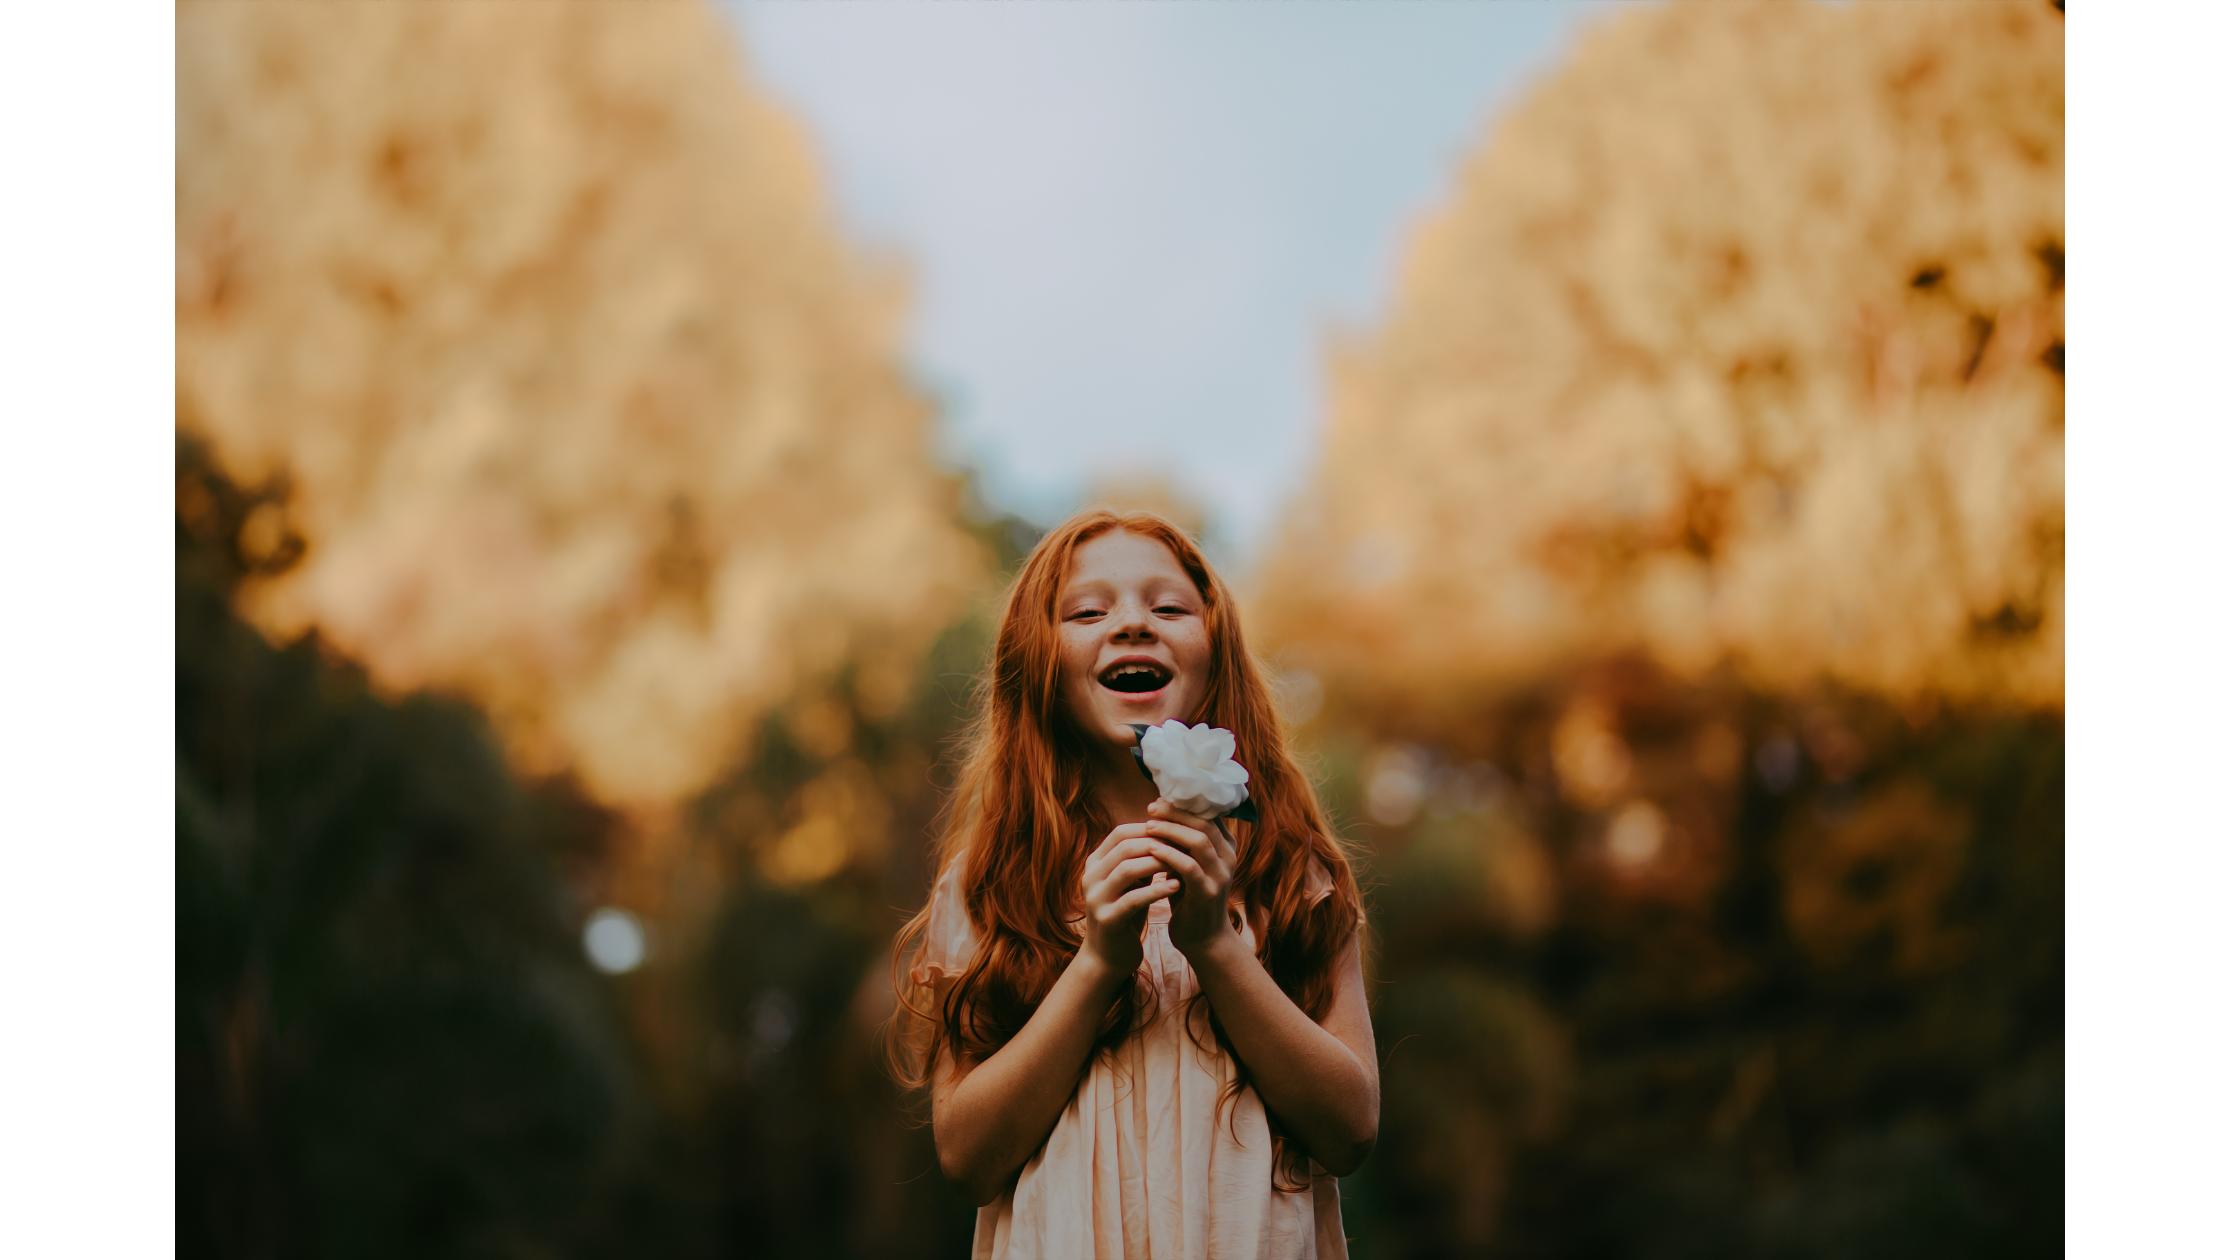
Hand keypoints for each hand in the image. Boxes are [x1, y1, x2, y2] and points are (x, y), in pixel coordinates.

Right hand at [1078, 821, 1182, 978]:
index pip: (1120, 833)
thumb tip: (1168, 830)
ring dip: (1157, 863)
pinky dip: (1156, 890)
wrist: (1108, 956)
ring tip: (1182, 863)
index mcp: (1095, 864)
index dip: (1149, 828)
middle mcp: (1091, 877)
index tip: (1176, 831)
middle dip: (1157, 843)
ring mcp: (1096, 898)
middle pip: (1124, 847)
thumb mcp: (1130, 882)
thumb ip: (1140, 859)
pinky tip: (1176, 886)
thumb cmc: (1125, 913)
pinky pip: (1133, 899)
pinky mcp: (1107, 919)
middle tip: (1183, 845)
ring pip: (1127, 869)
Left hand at [1143, 799, 1238, 956]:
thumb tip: (1158, 812)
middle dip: (1175, 813)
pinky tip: (1151, 849)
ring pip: (1199, 841)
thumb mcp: (1189, 865)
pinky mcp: (1208, 893)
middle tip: (1151, 808)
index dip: (1183, 805)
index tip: (1158, 800)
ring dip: (1171, 831)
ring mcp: (1220, 875)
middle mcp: (1228, 857)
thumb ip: (1182, 843)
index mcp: (1225, 847)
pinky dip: (1169, 855)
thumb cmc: (1190, 898)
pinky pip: (1189, 867)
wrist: (1203, 939)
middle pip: (1204, 823)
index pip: (1208, 814)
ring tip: (1148, 825)